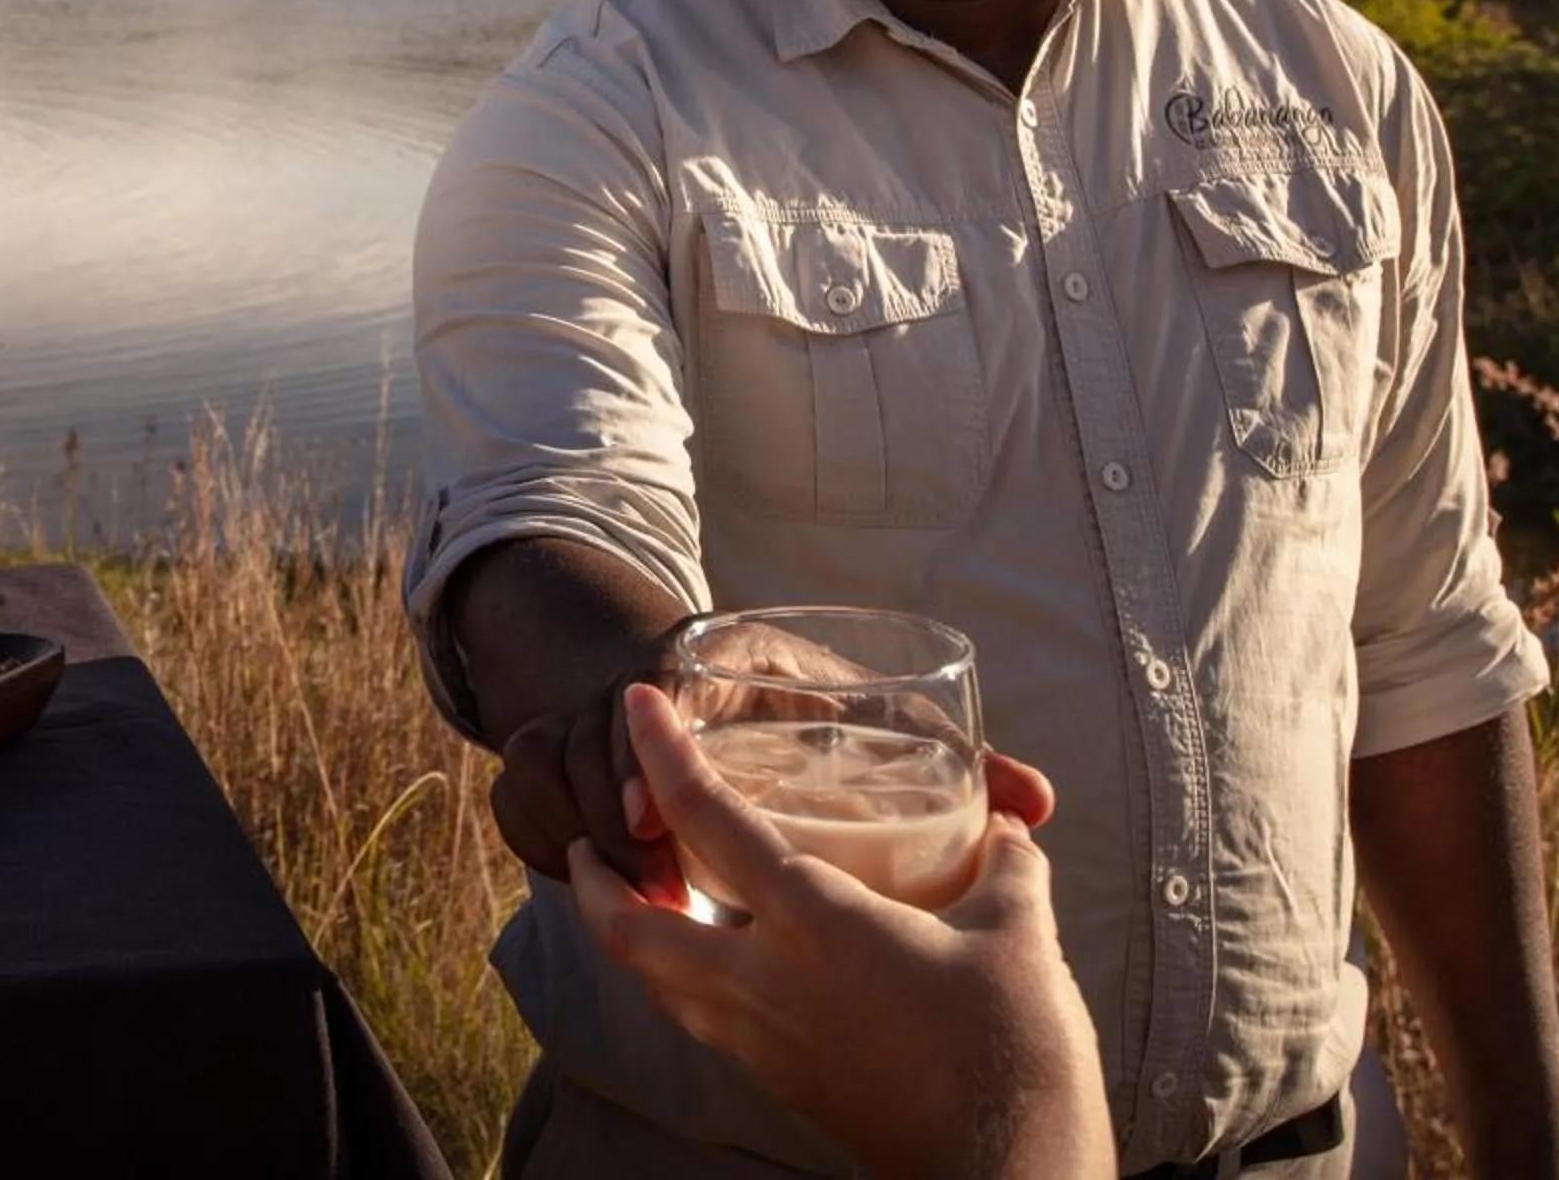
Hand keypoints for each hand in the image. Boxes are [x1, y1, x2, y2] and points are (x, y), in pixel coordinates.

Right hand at [492, 622, 1053, 900]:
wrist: (712, 684)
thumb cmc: (816, 708)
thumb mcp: (881, 718)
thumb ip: (959, 761)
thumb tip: (1038, 806)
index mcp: (717, 654)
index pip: (657, 685)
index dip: (644, 753)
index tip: (652, 821)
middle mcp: (641, 676)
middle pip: (580, 736)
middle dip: (605, 814)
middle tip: (655, 888)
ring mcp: (589, 712)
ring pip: (543, 767)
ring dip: (579, 838)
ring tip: (643, 904)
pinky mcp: (559, 756)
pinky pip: (520, 795)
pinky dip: (542, 836)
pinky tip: (602, 891)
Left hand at [564, 686, 1102, 1179]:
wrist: (1011, 1175)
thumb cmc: (1014, 1051)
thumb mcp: (1017, 936)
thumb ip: (1004, 869)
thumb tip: (1009, 830)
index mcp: (811, 923)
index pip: (708, 818)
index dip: (661, 752)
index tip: (632, 703)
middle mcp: (764, 984)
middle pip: (630, 930)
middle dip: (596, 881)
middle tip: (589, 843)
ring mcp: (766, 1046)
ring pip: (660, 987)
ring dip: (634, 938)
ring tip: (643, 902)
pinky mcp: (786, 1089)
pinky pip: (708, 1026)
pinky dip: (688, 987)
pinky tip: (722, 970)